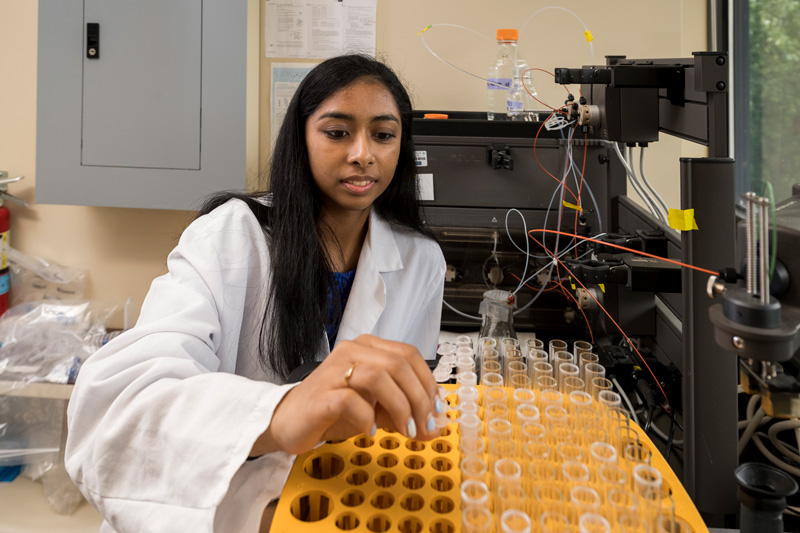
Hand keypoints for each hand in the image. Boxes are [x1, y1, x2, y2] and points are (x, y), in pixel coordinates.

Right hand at [251, 334, 442, 455]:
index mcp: (367, 348)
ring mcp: (334, 370)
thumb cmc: (332, 411)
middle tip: (424, 426)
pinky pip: (352, 400)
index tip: (437, 411)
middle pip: (399, 364)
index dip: (428, 383)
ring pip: (379, 377)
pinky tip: (368, 430)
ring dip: (399, 406)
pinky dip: (367, 418)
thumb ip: (404, 414)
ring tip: (404, 430)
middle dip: (419, 398)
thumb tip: (436, 427)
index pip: (409, 355)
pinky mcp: (321, 394)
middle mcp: (351, 352)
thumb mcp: (376, 410)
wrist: (289, 421)